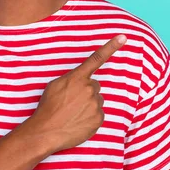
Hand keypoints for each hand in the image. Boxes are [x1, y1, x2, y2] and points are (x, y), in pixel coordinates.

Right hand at [26, 34, 127, 153]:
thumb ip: (71, 79)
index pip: (96, 59)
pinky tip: (78, 121)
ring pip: (96, 100)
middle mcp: (90, 89)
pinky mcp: (99, 118)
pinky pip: (98, 114)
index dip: (111, 46)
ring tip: (73, 113)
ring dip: (88, 105)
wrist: (46, 132)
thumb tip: (81, 81)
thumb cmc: (48, 107)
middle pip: (94, 86)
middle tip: (72, 102)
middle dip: (86, 92)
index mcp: (78, 77)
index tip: (123, 37)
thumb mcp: (55, 85)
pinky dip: (90, 117)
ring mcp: (96, 104)